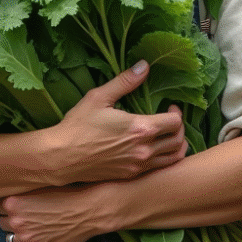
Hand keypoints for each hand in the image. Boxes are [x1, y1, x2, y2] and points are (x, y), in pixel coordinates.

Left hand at [0, 184, 103, 241]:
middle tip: (30, 216)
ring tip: (32, 228)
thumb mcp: (39, 186)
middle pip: (3, 222)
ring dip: (17, 234)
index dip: (10, 205)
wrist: (88, 210)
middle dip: (13, 219)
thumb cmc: (67, 194)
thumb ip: (20, 193)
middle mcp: (17, 221)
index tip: (20, 205)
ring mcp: (27, 238)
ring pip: (9, 238)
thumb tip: (8, 197)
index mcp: (14, 202)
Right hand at [48, 60, 187, 185]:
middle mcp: (144, 150)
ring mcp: (138, 166)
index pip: (175, 122)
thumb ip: (125, 81)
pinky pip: (158, 169)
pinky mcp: (131, 176)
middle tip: (170, 119)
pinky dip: (164, 159)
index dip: (177, 112)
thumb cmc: (78, 125)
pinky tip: (155, 149)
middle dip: (179, 128)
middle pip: (178, 141)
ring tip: (169, 136)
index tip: (170, 106)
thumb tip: (144, 65)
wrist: (61, 157)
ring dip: (176, 145)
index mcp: (140, 128)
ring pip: (173, 159)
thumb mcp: (99, 97)